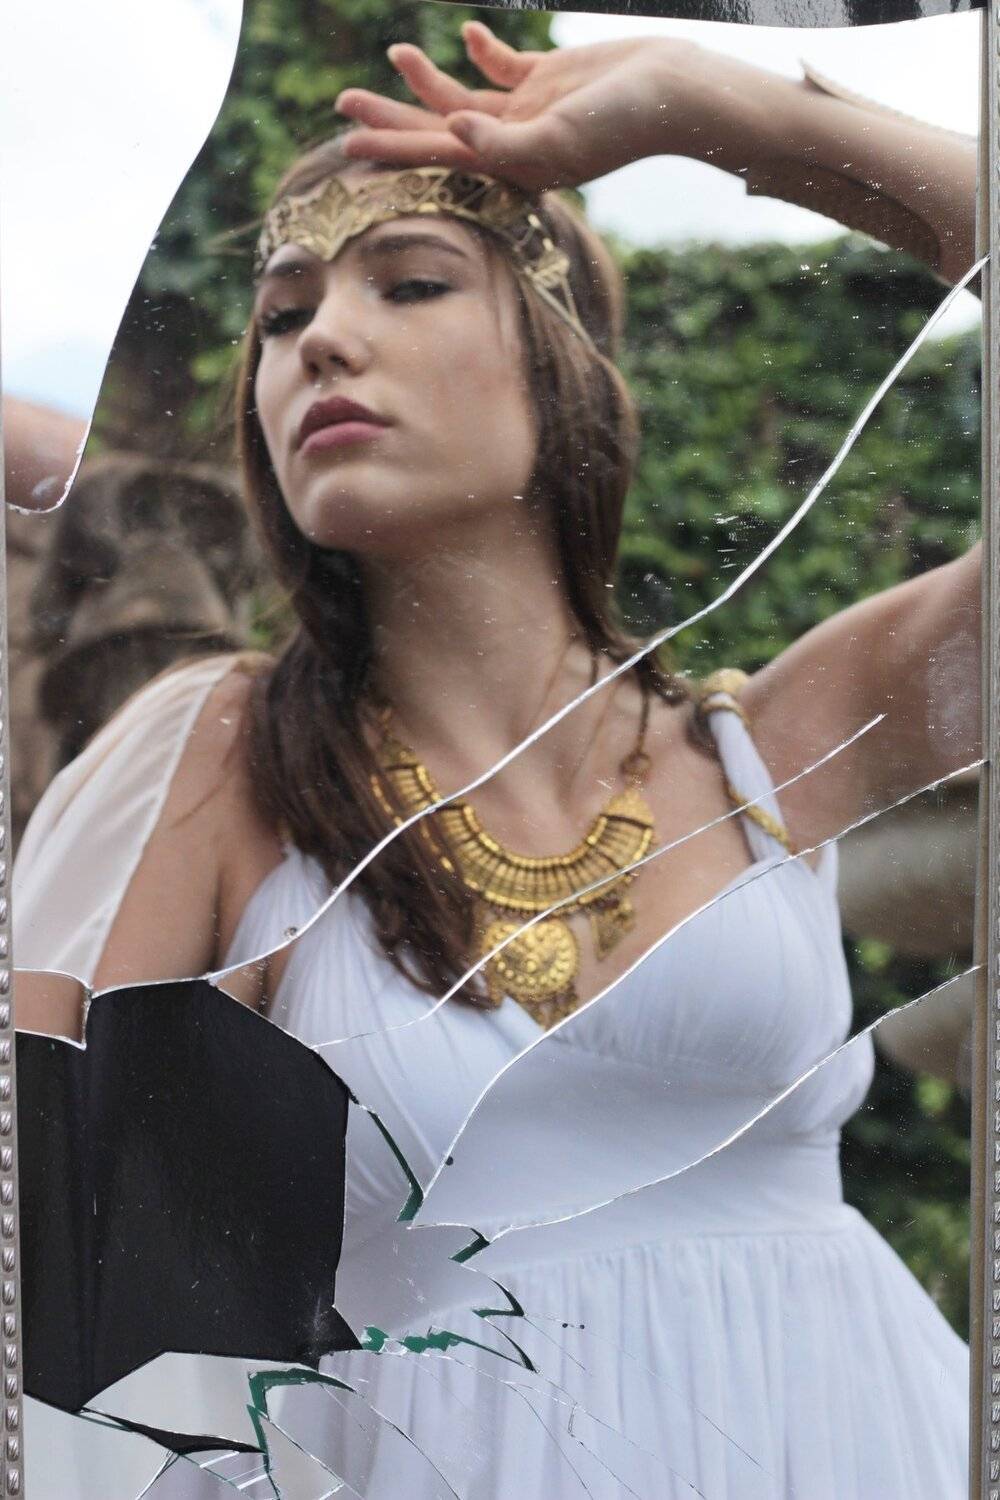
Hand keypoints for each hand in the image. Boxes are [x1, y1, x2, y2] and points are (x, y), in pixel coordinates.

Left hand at [334, 22, 703, 193]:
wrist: (672, 92)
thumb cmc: (620, 125)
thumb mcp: (557, 140)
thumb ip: (501, 143)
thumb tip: (454, 128)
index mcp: (508, 166)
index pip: (437, 157)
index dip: (391, 150)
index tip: (348, 146)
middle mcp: (510, 144)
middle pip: (436, 130)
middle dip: (391, 118)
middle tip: (343, 104)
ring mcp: (527, 111)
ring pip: (461, 96)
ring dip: (426, 79)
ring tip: (394, 52)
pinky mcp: (546, 79)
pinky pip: (502, 65)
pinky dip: (481, 51)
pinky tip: (465, 34)